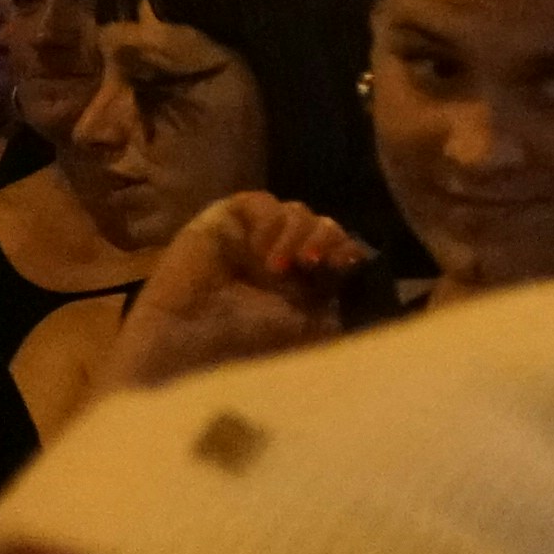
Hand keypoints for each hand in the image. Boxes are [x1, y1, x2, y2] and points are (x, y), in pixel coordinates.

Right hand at [109, 192, 372, 390]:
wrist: (189, 352)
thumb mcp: (310, 329)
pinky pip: (259, 202)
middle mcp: (280, 260)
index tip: (345, 265)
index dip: (346, 249)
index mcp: (304, 286)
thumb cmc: (249, 350)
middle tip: (315, 264)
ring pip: (296, 212)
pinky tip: (263, 252)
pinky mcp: (221, 223)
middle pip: (322, 226)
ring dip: (301, 233)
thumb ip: (336, 297)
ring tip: (283, 267)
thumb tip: (364, 267)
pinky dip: (272, 221)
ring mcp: (251, 240)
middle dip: (327, 238)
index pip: (339, 249)